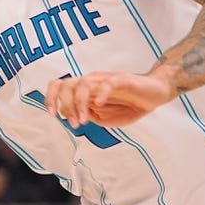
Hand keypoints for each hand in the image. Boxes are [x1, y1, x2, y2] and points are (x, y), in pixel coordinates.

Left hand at [44, 71, 170, 128]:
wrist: (155, 94)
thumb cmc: (128, 106)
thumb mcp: (104, 117)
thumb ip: (88, 115)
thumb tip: (71, 115)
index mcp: (85, 89)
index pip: (59, 86)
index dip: (50, 98)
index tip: (52, 116)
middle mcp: (92, 81)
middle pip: (66, 84)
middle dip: (66, 106)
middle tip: (75, 124)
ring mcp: (106, 79)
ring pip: (83, 83)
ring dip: (80, 104)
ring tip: (85, 120)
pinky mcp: (123, 80)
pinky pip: (108, 83)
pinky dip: (101, 93)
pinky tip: (101, 104)